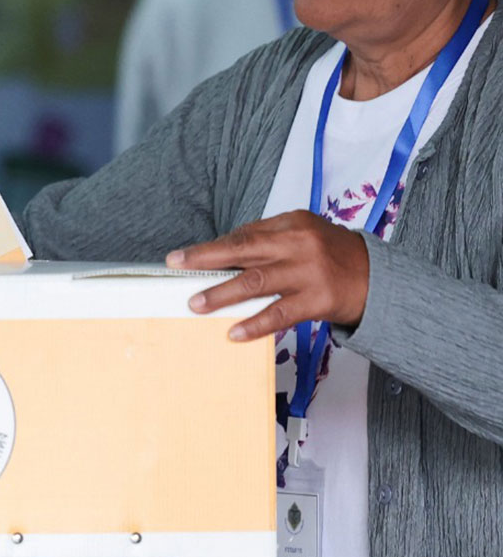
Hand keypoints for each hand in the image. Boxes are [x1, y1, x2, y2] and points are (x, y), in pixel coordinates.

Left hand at [166, 210, 369, 341]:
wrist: (378, 278)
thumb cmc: (331, 256)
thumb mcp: (302, 235)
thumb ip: (267, 241)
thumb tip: (222, 255)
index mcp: (292, 224)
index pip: (243, 235)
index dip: (210, 247)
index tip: (181, 257)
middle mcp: (299, 244)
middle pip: (244, 250)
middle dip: (206, 259)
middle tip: (178, 267)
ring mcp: (309, 272)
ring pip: (256, 283)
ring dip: (222, 294)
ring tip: (196, 304)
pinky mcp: (318, 300)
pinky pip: (279, 314)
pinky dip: (254, 324)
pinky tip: (234, 332)